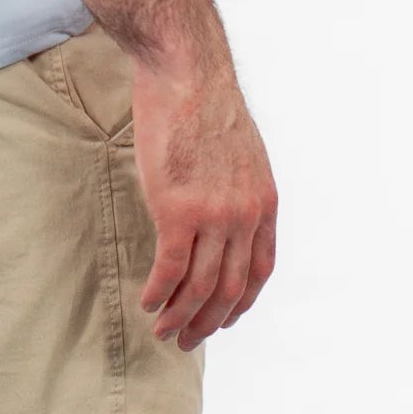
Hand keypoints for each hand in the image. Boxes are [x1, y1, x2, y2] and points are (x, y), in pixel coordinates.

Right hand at [131, 63, 277, 349]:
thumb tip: (223, 215)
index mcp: (264, 203)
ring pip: (199, 286)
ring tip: (164, 331)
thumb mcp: (244, 152)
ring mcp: (213, 215)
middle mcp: (244, 216)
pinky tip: (148, 303)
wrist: (188, 73)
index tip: (223, 318)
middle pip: (229, 288)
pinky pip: (169, 268)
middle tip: (187, 340)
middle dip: (208, 322)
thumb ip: (239, 189)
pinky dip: (158, 294)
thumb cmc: (206, 103)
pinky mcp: (177, 209)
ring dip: (180, 316)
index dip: (241, 303)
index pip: (259, 271)